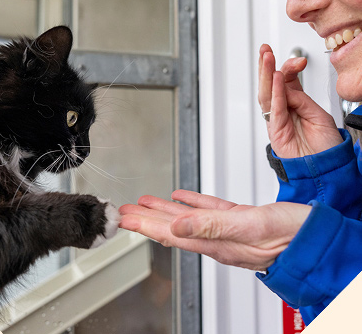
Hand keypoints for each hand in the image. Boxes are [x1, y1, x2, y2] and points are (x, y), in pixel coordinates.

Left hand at [119, 190, 310, 270]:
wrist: (316, 237)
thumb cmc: (291, 235)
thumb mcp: (251, 227)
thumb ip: (211, 227)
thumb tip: (175, 228)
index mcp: (216, 241)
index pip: (169, 234)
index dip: (144, 226)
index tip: (123, 220)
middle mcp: (216, 237)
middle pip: (171, 228)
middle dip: (145, 220)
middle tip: (124, 213)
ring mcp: (226, 229)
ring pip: (185, 219)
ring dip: (163, 212)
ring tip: (144, 205)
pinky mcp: (238, 219)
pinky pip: (206, 210)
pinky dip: (191, 202)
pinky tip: (180, 198)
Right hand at [258, 44, 342, 157]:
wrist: (326, 167)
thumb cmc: (325, 145)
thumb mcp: (318, 114)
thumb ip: (301, 99)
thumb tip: (286, 87)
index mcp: (294, 104)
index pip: (285, 81)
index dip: (289, 69)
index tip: (299, 61)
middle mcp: (283, 111)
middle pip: (271, 85)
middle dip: (267, 66)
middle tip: (265, 50)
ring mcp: (276, 120)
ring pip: (267, 94)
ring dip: (265, 75)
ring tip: (266, 58)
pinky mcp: (275, 131)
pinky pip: (274, 109)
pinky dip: (275, 93)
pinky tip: (275, 79)